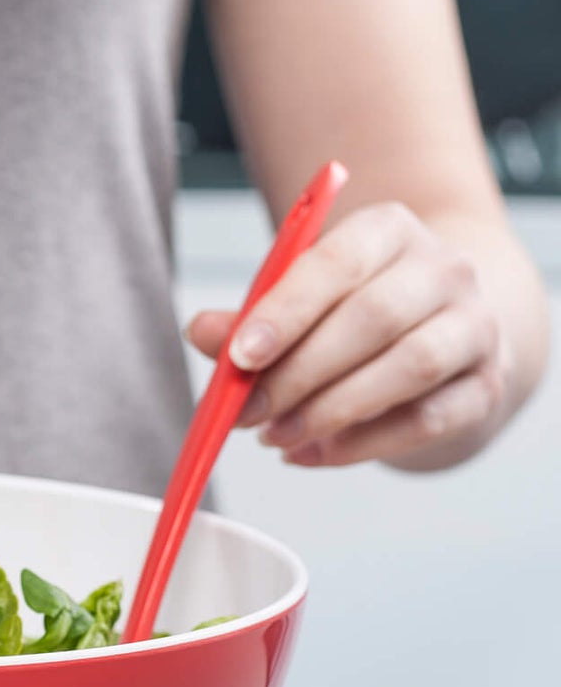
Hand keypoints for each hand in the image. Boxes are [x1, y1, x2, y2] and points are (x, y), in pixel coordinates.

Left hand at [186, 201, 507, 467]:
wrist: (444, 337)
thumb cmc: (353, 316)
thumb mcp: (299, 303)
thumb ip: (248, 320)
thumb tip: (201, 331)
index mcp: (388, 231)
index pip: (338, 262)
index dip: (286, 311)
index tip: (240, 357)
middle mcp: (444, 270)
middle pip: (372, 318)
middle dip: (298, 373)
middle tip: (247, 414)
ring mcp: (474, 327)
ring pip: (409, 366)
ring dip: (330, 410)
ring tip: (276, 437)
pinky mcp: (484, 386)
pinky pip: (426, 420)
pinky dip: (361, 445)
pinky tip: (311, 455)